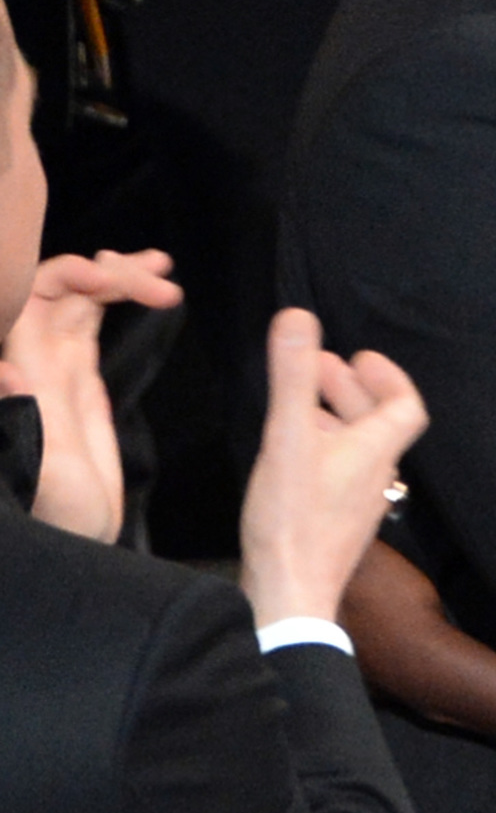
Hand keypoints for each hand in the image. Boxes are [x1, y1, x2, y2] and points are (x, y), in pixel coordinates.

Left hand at [0, 250, 180, 542]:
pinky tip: (156, 288)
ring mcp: (56, 365)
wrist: (71, 542)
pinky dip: (124, 295)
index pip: (34, 296)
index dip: (69, 275)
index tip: (113, 280)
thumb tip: (9, 367)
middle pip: (61, 286)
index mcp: (22, 371)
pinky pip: (95, 318)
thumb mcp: (38, 474)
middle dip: (109, 271)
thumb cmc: (53, 515)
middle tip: (159, 278)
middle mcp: (34, 360)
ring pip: (82, 296)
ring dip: (120, 274)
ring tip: (163, 270)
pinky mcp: (79, 376)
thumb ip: (22, 417)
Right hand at [240, 309, 428, 629]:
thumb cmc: (294, 517)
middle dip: (349, 389)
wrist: (290, 595)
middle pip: (376, 423)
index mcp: (377, 449)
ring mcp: (356, 503)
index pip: (406, 405)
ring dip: (331, 418)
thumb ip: (293, 378)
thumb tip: (298, 316)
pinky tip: (286, 452)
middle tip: (319, 367)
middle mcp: (376, 475)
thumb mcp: (289, 438)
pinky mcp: (333, 525)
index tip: (362, 356)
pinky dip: (319, 448)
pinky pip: (336, 473)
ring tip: (297, 401)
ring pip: (353, 448)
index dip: (390, 377)